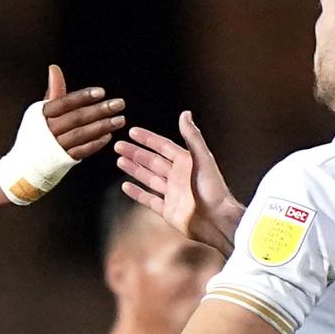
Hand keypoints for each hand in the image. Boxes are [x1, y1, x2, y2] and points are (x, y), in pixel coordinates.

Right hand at [0, 67, 125, 205]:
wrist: (22, 167)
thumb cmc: (35, 135)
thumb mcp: (41, 112)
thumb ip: (53, 91)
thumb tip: (54, 68)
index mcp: (42, 115)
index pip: (64, 103)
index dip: (83, 97)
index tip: (101, 92)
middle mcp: (47, 131)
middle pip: (76, 118)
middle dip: (99, 110)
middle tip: (119, 104)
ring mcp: (54, 147)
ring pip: (81, 134)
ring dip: (102, 127)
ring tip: (119, 120)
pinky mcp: (60, 161)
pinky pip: (81, 151)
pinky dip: (94, 144)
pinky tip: (108, 137)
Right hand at [116, 112, 241, 254]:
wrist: (215, 219)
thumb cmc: (213, 189)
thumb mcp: (202, 158)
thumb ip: (192, 136)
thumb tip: (185, 113)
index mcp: (186, 162)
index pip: (163, 146)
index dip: (148, 139)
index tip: (132, 132)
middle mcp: (178, 176)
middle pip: (152, 161)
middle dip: (135, 153)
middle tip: (119, 146)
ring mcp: (172, 193)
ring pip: (148, 178)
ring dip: (134, 169)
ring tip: (120, 161)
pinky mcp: (168, 210)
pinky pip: (148, 199)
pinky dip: (137, 193)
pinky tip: (126, 186)